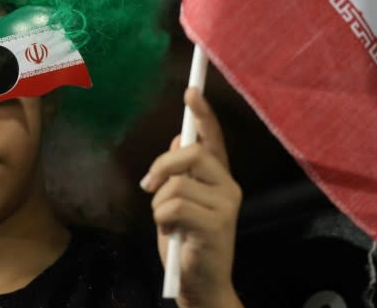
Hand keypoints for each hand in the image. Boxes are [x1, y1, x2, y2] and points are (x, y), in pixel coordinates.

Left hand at [141, 88, 242, 307]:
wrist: (201, 284)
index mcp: (219, 177)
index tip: (191, 91)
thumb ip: (182, 173)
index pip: (213, 138)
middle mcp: (228, 185)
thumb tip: (179, 138)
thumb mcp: (180, 202)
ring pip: (178, 181)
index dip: (203, 114)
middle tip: (148, 184)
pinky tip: (172, 232)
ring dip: (159, 203)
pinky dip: (162, 218)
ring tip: (167, 222)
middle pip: (193, 152)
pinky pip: (175, 205)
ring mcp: (226, 204)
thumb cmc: (187, 241)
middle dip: (163, 164)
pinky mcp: (218, 224)